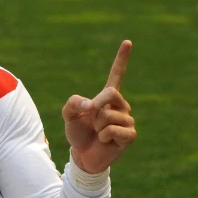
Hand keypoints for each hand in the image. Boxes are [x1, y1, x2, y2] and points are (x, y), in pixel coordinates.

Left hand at [62, 40, 135, 173]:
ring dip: (97, 126)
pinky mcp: (130, 135)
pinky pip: (114, 130)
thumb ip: (73, 103)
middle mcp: (121, 105)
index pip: (117, 74)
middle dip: (95, 107)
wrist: (83, 156)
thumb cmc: (78, 133)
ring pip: (109, 115)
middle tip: (91, 121)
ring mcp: (128, 120)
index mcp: (108, 97)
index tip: (127, 41)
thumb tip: (92, 105)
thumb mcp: (68, 115)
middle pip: (110, 94)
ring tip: (98, 133)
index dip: (121, 59)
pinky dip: (104, 136)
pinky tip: (106, 141)